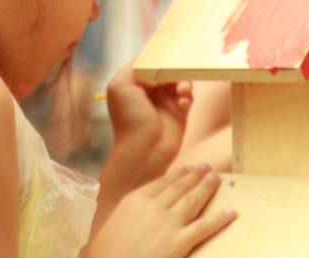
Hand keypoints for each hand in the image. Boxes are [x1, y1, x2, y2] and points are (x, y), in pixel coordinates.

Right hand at [85, 165, 235, 257]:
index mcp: (135, 200)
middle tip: (208, 168)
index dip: (179, 175)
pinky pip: (204, 227)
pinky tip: (232, 211)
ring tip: (217, 178)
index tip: (190, 169)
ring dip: (207, 188)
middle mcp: (153, 207)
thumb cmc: (105, 255)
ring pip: (193, 200)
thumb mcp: (116, 221)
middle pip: (180, 187)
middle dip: (196, 176)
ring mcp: (167, 224)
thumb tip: (145, 207)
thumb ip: (134, 211)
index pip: (163, 182)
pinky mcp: (178, 242)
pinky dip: (220, 218)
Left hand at [101, 63, 193, 203]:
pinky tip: (183, 104)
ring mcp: (165, 101)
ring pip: (180, 81)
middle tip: (177, 76)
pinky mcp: (179, 112)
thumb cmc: (129, 120)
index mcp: (133, 83)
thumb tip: (155, 65)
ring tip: (183, 92)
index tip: (167, 55)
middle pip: (167, 70)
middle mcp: (149, 90)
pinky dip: (188, 97)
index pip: (148, 63)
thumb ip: (134, 68)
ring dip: (184, 83)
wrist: (145, 150)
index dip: (158, 58)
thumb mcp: (120, 87)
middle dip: (174, 70)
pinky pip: (188, 96)